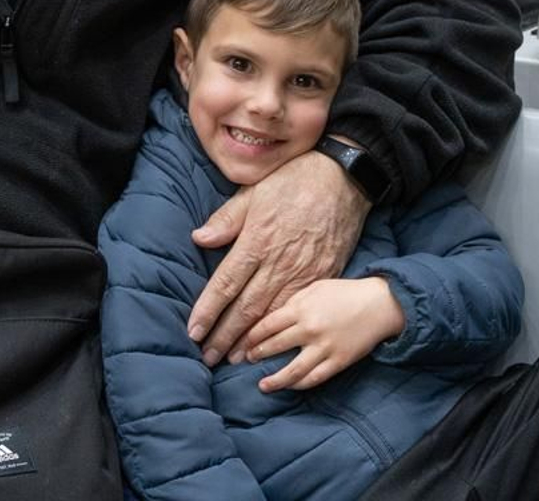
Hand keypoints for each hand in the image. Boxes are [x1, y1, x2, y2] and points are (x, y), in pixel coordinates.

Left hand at [188, 148, 369, 365]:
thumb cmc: (295, 180)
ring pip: (272, 314)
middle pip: (245, 307)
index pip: (225, 283)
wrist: (344, 179)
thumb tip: (199, 239)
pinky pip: (298, 309)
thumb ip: (227, 219)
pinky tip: (273, 345)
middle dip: (224, 336)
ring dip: (251, 340)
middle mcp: (278, 262)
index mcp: (257, 240)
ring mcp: (303, 272)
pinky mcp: (323, 276)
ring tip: (234, 360)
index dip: (208, 310)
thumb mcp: (254, 190)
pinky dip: (283, 331)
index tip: (193, 332)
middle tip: (207, 358)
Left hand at [242, 277, 404, 390]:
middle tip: (247, 360)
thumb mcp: (315, 286)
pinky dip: (299, 385)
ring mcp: (324, 348)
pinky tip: (289, 386)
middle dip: (257, 355)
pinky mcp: (338, 362)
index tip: (241, 343)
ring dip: (274, 380)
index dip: (250, 336)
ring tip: (262, 386)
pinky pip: (314, 378)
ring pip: (292, 371)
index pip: (266, 325)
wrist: (380, 303)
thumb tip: (271, 315)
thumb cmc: (345, 292)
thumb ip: (292, 301)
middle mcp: (309, 329)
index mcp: (301, 307)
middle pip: (274, 346)